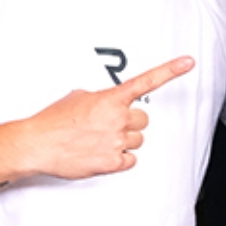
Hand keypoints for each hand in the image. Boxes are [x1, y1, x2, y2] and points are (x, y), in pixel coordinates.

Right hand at [22, 56, 194, 179]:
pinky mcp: (112, 163)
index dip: (170, 70)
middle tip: (109, 125)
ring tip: (100, 140)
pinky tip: (101, 153)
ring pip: (137, 140)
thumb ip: (101, 99)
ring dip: (123, 140)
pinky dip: (118, 159)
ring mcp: (116, 141)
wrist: (38, 144)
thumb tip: (107, 104)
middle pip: (143, 120)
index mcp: (110, 99)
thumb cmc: (54, 121)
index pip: (146, 81)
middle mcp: (117, 118)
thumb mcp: (78, 97)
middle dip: (129, 122)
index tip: (187, 62)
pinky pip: (129, 160)